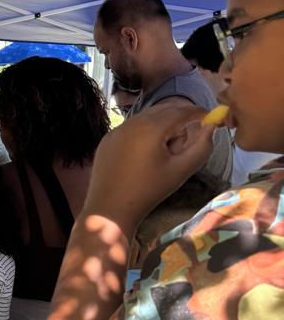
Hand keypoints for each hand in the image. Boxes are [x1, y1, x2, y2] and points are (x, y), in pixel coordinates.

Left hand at [83, 102, 224, 236]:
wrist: (110, 209)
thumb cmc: (150, 191)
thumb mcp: (181, 170)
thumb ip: (201, 147)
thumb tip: (211, 127)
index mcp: (151, 127)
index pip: (181, 111)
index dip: (198, 113)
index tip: (210, 117)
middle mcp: (132, 121)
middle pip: (164, 110)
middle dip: (179, 120)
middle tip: (185, 142)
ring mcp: (117, 129)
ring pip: (148, 117)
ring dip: (162, 127)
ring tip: (164, 154)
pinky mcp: (108, 138)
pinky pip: (132, 127)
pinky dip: (144, 133)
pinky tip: (144, 157)